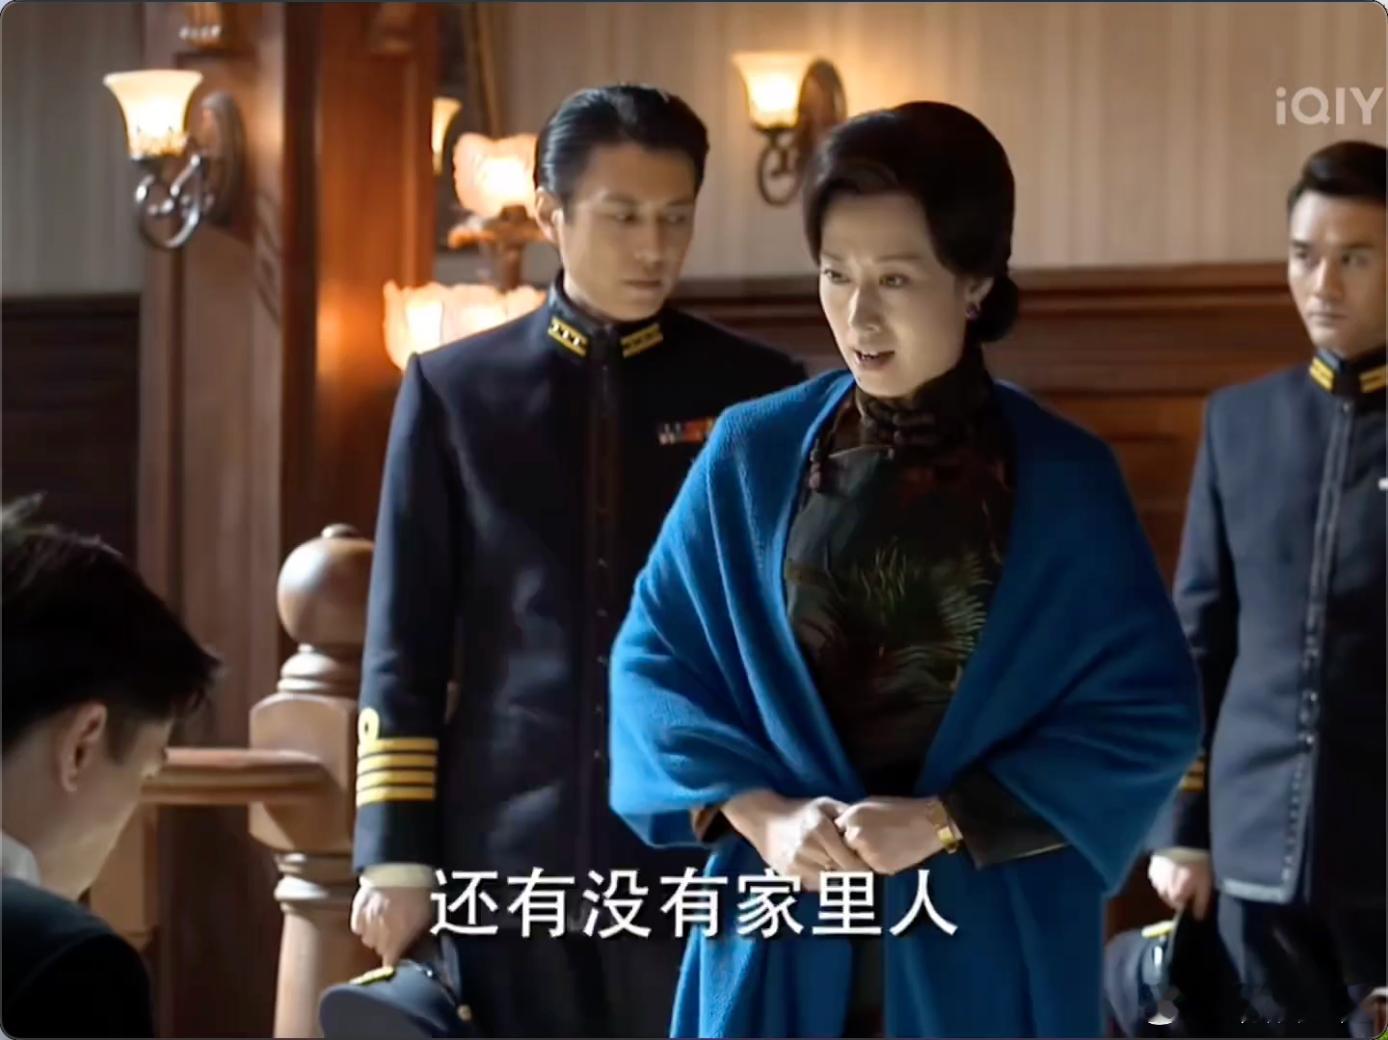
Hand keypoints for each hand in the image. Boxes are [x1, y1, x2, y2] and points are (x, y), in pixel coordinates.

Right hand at [350, 884, 432, 965]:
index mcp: (397, 941)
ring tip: (384, 921)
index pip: (390, 963)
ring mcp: (366, 924)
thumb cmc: (418, 892)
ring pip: (367, 939)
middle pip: (379, 949)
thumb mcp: (425, 917)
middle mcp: (379, 937)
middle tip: (395, 932)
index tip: (397, 958)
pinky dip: (363, 924)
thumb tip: (412, 945)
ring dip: (375, 934)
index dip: (394, 961)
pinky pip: (357, 926)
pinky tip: (372, 915)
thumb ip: (415, 935)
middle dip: (387, 944)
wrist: (401, 869)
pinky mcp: (356, 912)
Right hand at [723, 790, 869, 890]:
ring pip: (828, 883)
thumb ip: (846, 814)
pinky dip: (822, 882)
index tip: (870, 870)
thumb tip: (867, 829)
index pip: (850, 862)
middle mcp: (809, 849)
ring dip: (838, 881)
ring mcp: (797, 864)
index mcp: (821, 831)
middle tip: (861, 875)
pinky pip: (814, 885)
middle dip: (853, 876)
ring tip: (843, 873)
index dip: (863, 869)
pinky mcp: (789, 875)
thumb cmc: (799, 811)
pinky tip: (823, 871)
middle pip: (841, 875)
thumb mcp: (824, 805)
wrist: (764, 819)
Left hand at [835, 797, 943, 874]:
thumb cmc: (900, 810)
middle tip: (860, 844)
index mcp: (853, 817)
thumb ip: (852, 817)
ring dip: (859, 858)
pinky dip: (873, 864)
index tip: (844, 836)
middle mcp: (856, 836)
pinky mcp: (880, 868)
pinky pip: (868, 868)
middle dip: (847, 848)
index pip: (834, 831)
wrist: (928, 824)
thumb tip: (840, 828)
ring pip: (853, 861)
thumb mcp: (870, 805)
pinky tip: (886, 853)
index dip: (840, 834)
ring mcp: (867, 853)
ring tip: (877, 848)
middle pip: (840, 848)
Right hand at [1147, 852, 1213, 919]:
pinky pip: (1159, 878)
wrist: (1183, 843)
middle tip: (1190, 881)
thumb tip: (1198, 918)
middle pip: (1171, 898)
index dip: (1189, 901)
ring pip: (1164, 888)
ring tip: (1181, 873)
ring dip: (1171, 884)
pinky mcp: (1152, 868)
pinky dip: (1165, 875)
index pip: (1181, 908)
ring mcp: (1155, 879)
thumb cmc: (1197, 866)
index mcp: (1175, 898)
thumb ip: (1201, 905)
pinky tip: (1173, 867)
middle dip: (1179, 893)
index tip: (1195, 891)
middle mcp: (1162, 891)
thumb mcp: (1205, 887)